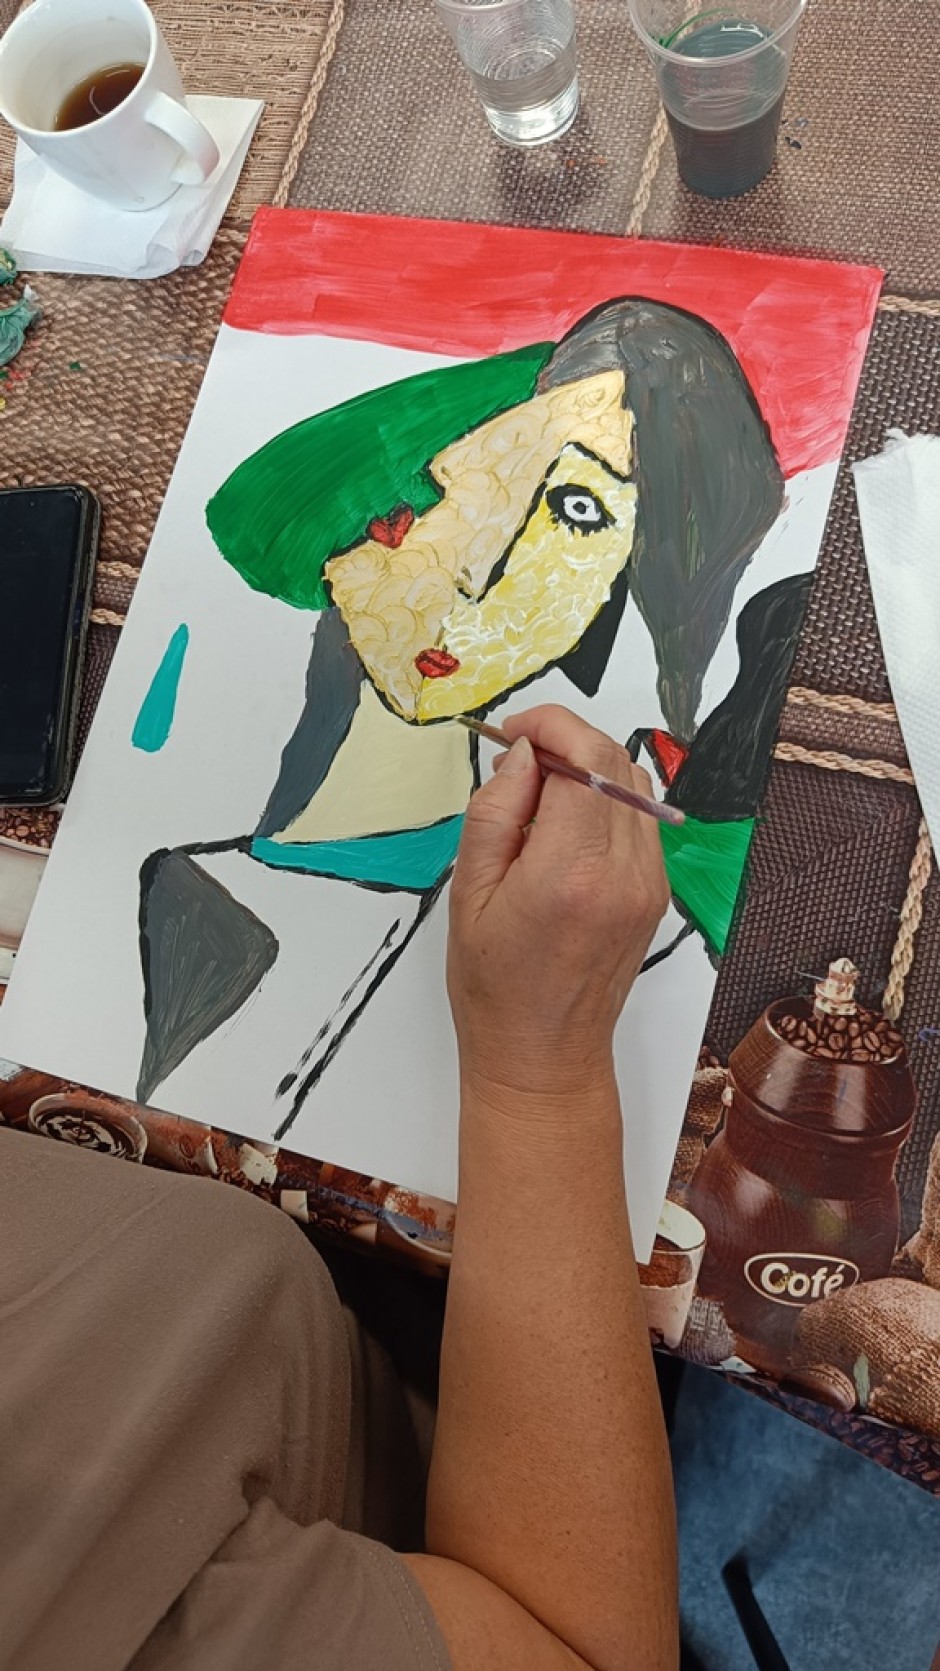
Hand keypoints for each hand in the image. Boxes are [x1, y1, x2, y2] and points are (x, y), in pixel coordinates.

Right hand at [447, 705, 669, 1108]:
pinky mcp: (655, 893)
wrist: (543, 1055)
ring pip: (634, 786)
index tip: (515, 732)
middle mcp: (623, 873)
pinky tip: (563, 827)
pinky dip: (605, 802)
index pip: (586, 759)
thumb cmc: (494, 986)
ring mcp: (648, 884)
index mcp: (571, 873)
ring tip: (538, 797)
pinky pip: (639, 820)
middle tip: (518, 760)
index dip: (551, 726)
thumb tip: (521, 754)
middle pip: (616, 762)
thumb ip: (495, 812)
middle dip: (566, 742)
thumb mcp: (469, 892)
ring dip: (588, 769)